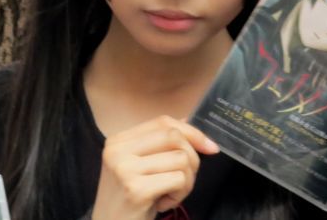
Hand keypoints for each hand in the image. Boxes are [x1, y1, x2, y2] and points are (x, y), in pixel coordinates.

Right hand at [91, 116, 219, 219]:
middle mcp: (118, 150)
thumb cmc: (129, 200)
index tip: (209, 147)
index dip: (191, 131)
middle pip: (174, 136)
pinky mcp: (136, 189)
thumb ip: (159, 144)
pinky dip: (180, 195)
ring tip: (170, 194)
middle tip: (185, 179)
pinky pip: (179, 180)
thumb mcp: (139, 166)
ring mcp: (125, 169)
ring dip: (186, 182)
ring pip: (181, 159)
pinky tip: (164, 203)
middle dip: (193, 158)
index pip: (163, 122)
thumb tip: (188, 122)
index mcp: (118, 140)